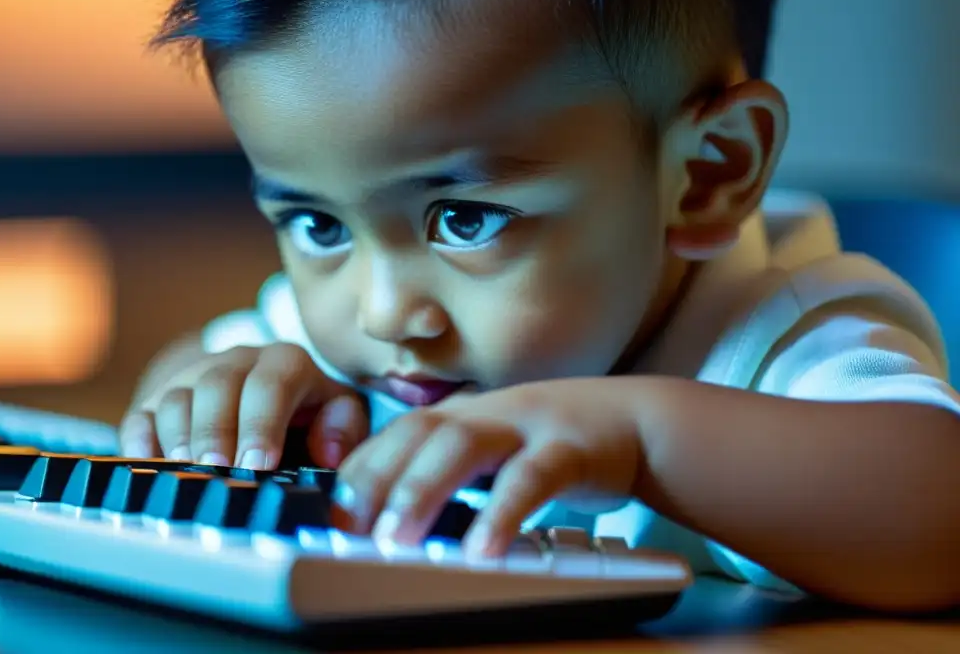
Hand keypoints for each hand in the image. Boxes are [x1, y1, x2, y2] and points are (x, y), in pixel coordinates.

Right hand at [119, 343, 368, 468]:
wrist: (264, 392)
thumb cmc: (309, 413)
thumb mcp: (339, 412)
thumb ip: (344, 428)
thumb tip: (327, 453)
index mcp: (285, 363)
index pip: (272, 384)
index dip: (263, 423)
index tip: (259, 464)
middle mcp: (237, 362)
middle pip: (218, 386)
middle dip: (216, 430)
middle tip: (217, 470)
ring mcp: (194, 378)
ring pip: (178, 396)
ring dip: (178, 435)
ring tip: (185, 468)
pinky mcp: (160, 399)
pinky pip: (141, 414)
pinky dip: (140, 440)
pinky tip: (147, 465)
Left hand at [332, 377, 646, 556]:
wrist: (633, 421)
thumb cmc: (551, 444)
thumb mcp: (492, 450)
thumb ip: (447, 472)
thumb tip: (387, 516)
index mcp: (461, 415)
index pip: (394, 434)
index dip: (359, 471)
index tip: (331, 517)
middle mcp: (485, 413)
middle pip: (416, 432)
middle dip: (377, 480)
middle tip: (349, 532)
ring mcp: (526, 425)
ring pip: (462, 444)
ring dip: (421, 490)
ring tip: (395, 540)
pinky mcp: (569, 448)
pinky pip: (531, 478)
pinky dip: (503, 513)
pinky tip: (482, 551)